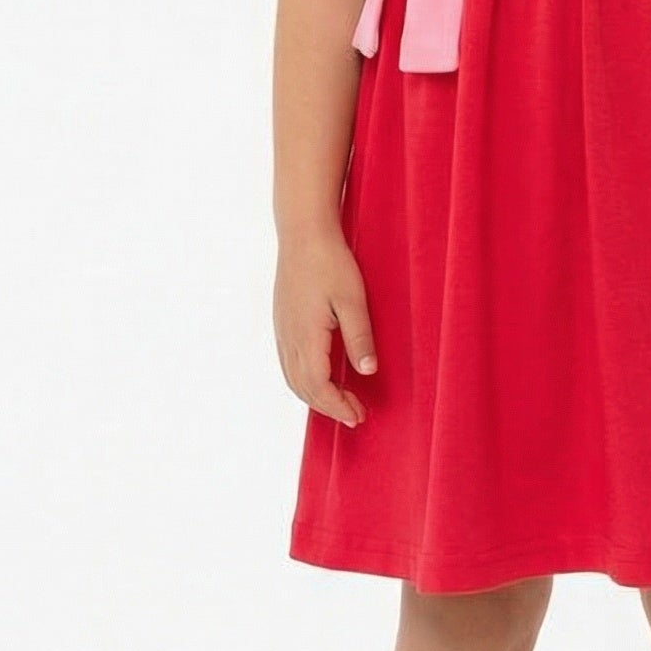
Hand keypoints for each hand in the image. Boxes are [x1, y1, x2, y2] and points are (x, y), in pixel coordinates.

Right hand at [274, 227, 378, 428]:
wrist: (302, 234)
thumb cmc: (330, 262)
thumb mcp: (353, 299)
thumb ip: (359, 336)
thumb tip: (367, 372)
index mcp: (306, 336)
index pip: (318, 387)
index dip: (337, 406)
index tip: (359, 416)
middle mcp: (289, 338)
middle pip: (303, 388)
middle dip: (328, 407)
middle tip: (355, 415)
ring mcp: (282, 331)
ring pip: (293, 378)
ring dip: (315, 396)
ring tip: (340, 402)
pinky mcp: (282, 322)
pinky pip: (289, 363)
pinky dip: (304, 380)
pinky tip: (319, 377)